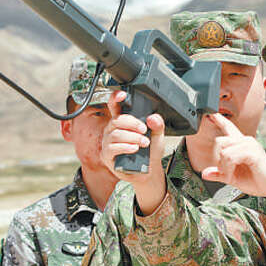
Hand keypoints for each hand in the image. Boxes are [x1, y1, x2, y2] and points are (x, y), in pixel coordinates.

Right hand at [101, 90, 166, 213]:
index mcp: (122, 122)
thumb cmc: (150, 152)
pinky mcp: (107, 155)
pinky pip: (112, 148)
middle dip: (132, 123)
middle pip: (117, 120)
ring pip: (115, 134)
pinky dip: (125, 147)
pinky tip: (135, 149)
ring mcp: (108, 143)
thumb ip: (158, 125)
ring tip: (144, 143)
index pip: (115, 106)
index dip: (115, 98)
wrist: (148, 171)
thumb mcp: (158, 136)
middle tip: (144, 129)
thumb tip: (153, 118)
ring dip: (132, 137)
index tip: (122, 94)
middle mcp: (112, 130)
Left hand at [202, 113, 265, 200]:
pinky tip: (233, 176)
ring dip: (224, 167)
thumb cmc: (256, 180)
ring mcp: (249, 145)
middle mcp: (245, 140)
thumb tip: (204, 173)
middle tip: (226, 173)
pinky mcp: (252, 152)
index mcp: (240, 144)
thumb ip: (219, 173)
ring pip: (224, 151)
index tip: (210, 114)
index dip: (219, 120)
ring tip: (231, 176)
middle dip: (218, 160)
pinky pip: (230, 157)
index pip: (228, 127)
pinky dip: (228, 169)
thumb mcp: (232, 177)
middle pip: (220, 141)